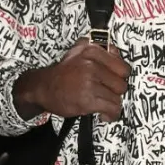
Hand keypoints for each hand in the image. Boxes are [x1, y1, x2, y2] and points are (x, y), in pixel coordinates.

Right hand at [14, 38, 130, 120]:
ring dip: (112, 103)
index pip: (122, 66)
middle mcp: (91, 65)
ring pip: (117, 97)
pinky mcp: (87, 100)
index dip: (121, 76)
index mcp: (92, 51)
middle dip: (116, 91)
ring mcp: (89, 83)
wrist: (43, 87)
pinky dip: (111, 114)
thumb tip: (118, 54)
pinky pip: (112, 108)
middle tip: (108, 93)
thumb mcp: (80, 51)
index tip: (116, 80)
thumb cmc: (64, 71)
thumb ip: (101, 49)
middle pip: (121, 83)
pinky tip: (104, 114)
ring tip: (105, 104)